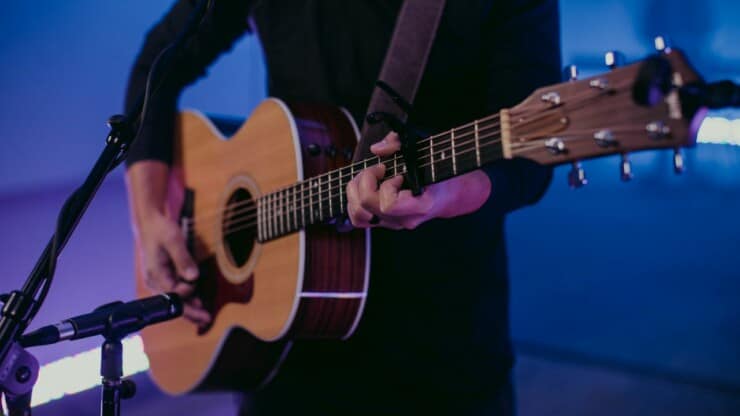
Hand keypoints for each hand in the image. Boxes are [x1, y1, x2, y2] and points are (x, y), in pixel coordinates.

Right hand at [136, 212, 210, 325]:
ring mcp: (158, 280)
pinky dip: (186, 298)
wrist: (150, 223)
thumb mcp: (173, 240)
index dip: (187, 295)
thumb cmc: (161, 230)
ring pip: (174, 299)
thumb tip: (193, 278)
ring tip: (204, 316)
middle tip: (206, 319)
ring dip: (189, 307)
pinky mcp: (164, 277)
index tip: (199, 297)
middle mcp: (154, 280)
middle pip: (172, 301)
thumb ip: (183, 259)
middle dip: (190, 312)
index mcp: (154, 273)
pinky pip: (174, 292)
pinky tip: (197, 303)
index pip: (172, 292)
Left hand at [346, 132, 491, 229]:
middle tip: (379, 168)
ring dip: (355, 191)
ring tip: (368, 176)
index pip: (388, 205)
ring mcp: (393, 224)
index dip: (386, 186)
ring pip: (357, 215)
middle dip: (366, 181)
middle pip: (367, 206)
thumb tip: (376, 149)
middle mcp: (405, 219)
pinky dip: (354, 200)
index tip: (396, 173)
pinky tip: (365, 186)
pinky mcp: (385, 223)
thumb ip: (399, 145)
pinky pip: (358, 217)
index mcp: (420, 206)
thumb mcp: (424, 151)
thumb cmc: (438, 170)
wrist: (450, 194)